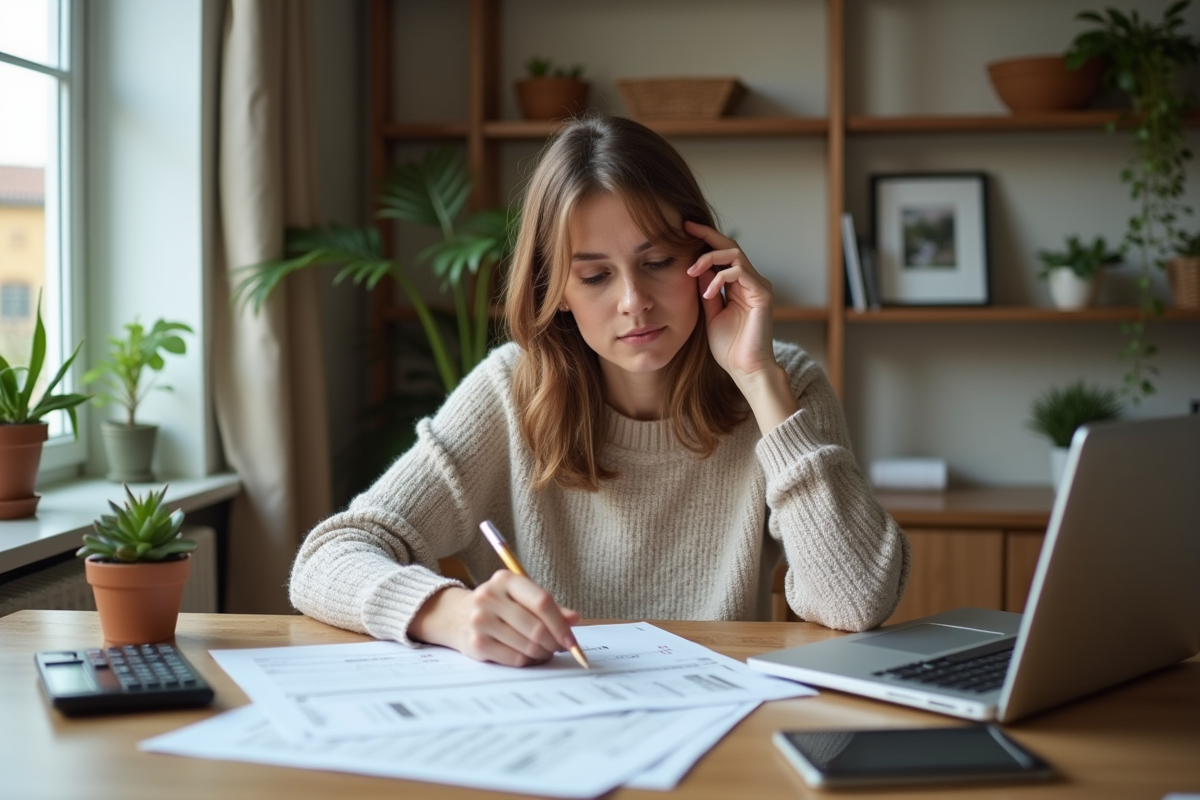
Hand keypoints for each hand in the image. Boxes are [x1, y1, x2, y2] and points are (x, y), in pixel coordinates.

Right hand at [410, 573, 581, 666]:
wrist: (456, 616)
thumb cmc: (499, 606)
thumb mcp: (522, 597)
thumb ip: (550, 607)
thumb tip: (575, 620)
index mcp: (506, 579)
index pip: (542, 602)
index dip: (561, 624)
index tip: (572, 640)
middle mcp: (490, 597)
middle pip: (536, 628)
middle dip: (554, 643)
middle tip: (560, 648)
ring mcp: (480, 620)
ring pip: (527, 646)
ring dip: (542, 654)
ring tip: (543, 651)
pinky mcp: (476, 643)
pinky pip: (514, 659)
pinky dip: (527, 661)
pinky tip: (528, 656)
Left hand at [684, 220, 777, 380]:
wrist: (745, 369)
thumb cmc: (728, 347)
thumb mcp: (709, 313)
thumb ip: (706, 289)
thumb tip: (695, 267)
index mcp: (739, 285)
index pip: (723, 254)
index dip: (705, 240)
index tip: (684, 230)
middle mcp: (751, 281)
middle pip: (730, 246)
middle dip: (707, 235)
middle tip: (686, 228)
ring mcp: (759, 285)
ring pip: (735, 254)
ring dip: (709, 258)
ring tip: (691, 271)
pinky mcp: (763, 293)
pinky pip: (740, 271)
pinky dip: (719, 278)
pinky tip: (707, 294)